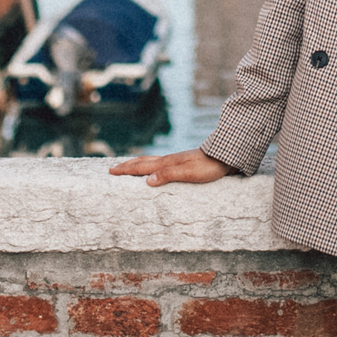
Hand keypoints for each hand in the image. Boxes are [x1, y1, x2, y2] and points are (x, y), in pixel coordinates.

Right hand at [111, 148, 231, 185]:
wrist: (225, 156)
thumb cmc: (209, 167)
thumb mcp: (189, 173)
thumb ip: (168, 175)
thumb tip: (147, 181)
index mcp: (167, 163)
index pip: (142, 166)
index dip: (126, 169)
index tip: (111, 171)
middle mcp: (169, 160)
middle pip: (143, 161)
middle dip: (127, 165)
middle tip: (113, 169)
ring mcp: (175, 160)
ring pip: (150, 161)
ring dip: (137, 164)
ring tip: (128, 166)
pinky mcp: (182, 163)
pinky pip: (159, 164)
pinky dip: (149, 166)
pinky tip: (154, 169)